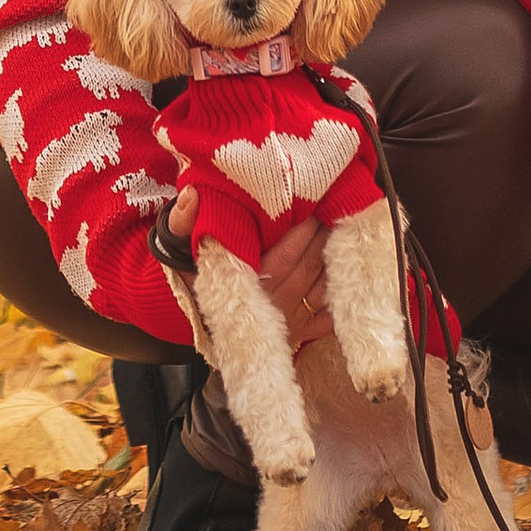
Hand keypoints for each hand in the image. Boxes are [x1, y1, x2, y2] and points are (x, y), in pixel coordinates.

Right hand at [163, 195, 332, 351]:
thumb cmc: (194, 279)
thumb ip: (182, 222)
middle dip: (326, 235)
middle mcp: (273, 304)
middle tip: (338, 205)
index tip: (315, 201)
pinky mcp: (299, 335)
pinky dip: (341, 299)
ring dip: (337, 259)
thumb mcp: (180, 251)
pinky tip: (350, 274)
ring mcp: (289, 322)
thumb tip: (191, 195)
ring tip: (346, 229)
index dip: (304, 229)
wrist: (196, 322)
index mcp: (248, 283)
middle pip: (310, 266)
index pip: (285, 254)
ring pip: (322, 288)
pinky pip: (328, 319)